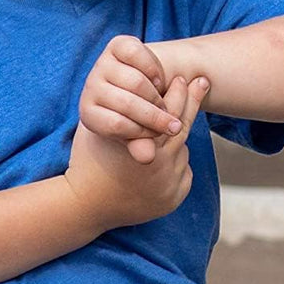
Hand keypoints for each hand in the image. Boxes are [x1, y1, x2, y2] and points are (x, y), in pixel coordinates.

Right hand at [66, 74, 207, 232]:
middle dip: (191, 103)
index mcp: (142, 146)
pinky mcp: (173, 198)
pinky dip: (177, 161)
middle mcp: (158, 165)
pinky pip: (183, 172)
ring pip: (183, 149)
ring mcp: (167, 184)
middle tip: (200, 83)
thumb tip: (141, 76)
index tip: (183, 78)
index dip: (180, 93)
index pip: (172, 113)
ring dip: (179, 135)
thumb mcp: (99, 129)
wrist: (84, 207)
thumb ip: (120, 107)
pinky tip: (172, 150)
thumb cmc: (89, 159)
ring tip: (180, 115)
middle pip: (182, 127)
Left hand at [80, 35, 180, 163]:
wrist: (133, 84)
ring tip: (164, 104)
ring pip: (136, 82)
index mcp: (89, 113)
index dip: (142, 131)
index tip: (162, 135)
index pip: (116, 125)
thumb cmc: (133, 114)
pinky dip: (154, 69)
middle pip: (127, 103)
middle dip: (156, 116)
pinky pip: (139, 55)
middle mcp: (90, 87)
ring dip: (156, 95)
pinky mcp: (116, 45)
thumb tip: (148, 157)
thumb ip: (140, 144)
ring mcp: (101, 64)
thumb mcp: (135, 132)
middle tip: (173, 124)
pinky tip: (158, 81)